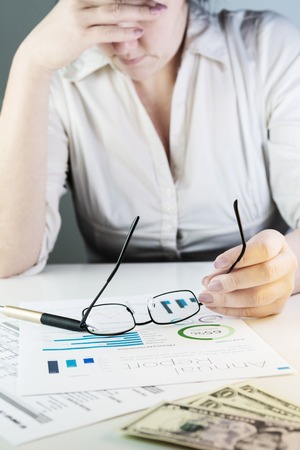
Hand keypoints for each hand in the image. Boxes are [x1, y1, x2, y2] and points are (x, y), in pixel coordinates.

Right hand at [18, 0, 165, 72]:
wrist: (39, 52)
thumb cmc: (61, 35)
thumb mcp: (76, 15)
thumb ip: (94, 9)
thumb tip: (116, 11)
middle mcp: (79, 0)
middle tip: (161, 1)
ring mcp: (79, 17)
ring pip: (115, 11)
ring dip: (139, 12)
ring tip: (157, 13)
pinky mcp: (80, 35)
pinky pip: (107, 31)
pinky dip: (124, 31)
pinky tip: (138, 31)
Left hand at [199, 230, 297, 317]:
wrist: (272, 265)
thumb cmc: (254, 254)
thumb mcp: (242, 249)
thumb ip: (227, 262)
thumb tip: (209, 281)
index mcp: (277, 243)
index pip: (262, 249)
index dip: (238, 257)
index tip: (217, 263)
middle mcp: (286, 264)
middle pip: (264, 274)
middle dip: (234, 281)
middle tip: (211, 285)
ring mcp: (284, 287)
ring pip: (259, 297)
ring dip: (229, 300)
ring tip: (208, 298)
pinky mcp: (278, 305)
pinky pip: (254, 311)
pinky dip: (232, 310)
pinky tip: (216, 305)